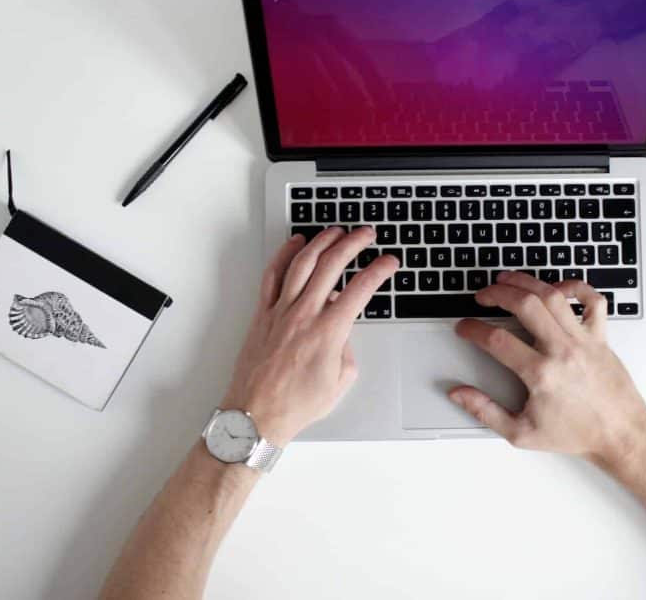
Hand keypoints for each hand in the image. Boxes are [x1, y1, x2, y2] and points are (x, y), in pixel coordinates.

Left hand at [221, 227, 397, 444]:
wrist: (256, 415)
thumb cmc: (296, 405)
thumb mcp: (340, 382)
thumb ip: (348, 350)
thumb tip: (343, 331)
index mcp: (328, 332)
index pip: (360, 289)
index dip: (379, 271)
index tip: (389, 262)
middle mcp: (304, 315)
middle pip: (332, 265)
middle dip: (353, 243)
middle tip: (366, 234)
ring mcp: (281, 311)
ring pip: (302, 263)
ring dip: (322, 241)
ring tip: (336, 231)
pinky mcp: (263, 314)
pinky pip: (273, 276)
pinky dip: (284, 255)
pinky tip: (295, 244)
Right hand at [449, 271, 645, 467]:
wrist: (620, 435)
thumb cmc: (576, 434)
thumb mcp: (521, 433)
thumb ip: (485, 411)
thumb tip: (459, 394)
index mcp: (541, 374)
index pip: (497, 340)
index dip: (473, 329)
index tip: (465, 328)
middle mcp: (562, 351)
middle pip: (525, 305)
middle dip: (497, 294)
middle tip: (482, 296)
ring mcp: (584, 341)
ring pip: (553, 296)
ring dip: (526, 282)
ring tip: (508, 280)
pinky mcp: (601, 338)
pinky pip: (592, 301)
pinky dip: (576, 287)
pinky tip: (557, 288)